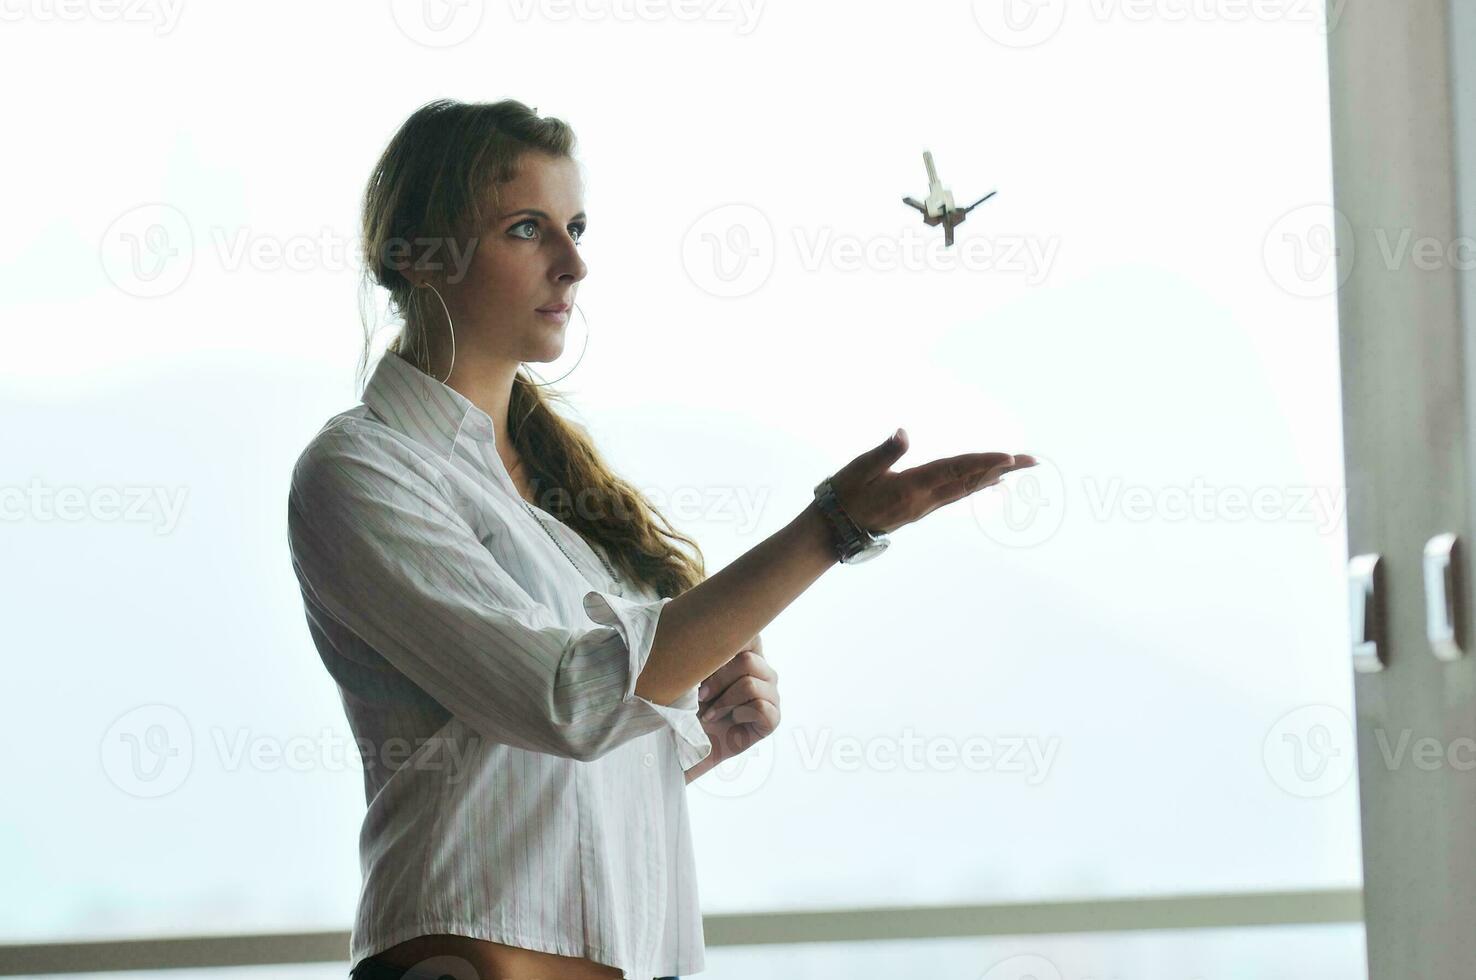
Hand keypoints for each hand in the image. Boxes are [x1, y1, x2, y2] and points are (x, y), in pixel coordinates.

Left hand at [685, 633, 778, 782]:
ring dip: (724, 700)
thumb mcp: (696, 673)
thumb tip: (715, 636)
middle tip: (700, 695)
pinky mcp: (773, 719)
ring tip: (710, 713)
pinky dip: (738, 713)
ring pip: (750, 684)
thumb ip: (711, 654)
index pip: (752, 636)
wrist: (687, 742)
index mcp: (749, 655)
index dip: (729, 646)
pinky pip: (760, 707)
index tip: (704, 663)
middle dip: (718, 679)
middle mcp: (764, 672)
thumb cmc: (689, 705)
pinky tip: (730, 721)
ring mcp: (771, 695)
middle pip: (747, 660)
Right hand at [830, 428, 1036, 534]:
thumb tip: (904, 433)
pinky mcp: (922, 508)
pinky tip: (991, 484)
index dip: (983, 462)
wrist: (837, 529)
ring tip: (1018, 467)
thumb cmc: (844, 495)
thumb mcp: (859, 470)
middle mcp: (925, 499)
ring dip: (995, 476)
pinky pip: (957, 495)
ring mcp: (925, 506)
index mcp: (912, 487)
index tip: (1009, 456)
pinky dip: (978, 486)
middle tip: (1033, 460)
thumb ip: (885, 453)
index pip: (954, 470)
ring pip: (967, 489)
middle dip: (1002, 469)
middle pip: (970, 481)